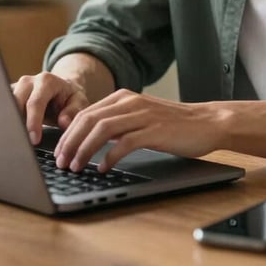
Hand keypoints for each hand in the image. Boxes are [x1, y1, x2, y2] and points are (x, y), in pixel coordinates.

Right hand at [12, 72, 89, 144]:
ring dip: (9, 124)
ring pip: (5, 106)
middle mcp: (28, 81)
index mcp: (46, 81)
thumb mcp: (79, 102)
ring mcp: (16, 87)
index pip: (35, 103)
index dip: (33, 122)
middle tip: (21, 144)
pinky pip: (2, 109)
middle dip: (17, 124)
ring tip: (15, 141)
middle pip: (15, 102)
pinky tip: (9, 135)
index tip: (34, 140)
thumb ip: (73, 111)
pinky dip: (5, 122)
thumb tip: (63, 122)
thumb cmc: (69, 97)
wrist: (61, 88)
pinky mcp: (9, 95)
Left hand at [53, 89, 220, 171]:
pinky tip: (103, 169)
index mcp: (124, 97)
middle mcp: (130, 102)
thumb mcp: (140, 116)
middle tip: (61, 162)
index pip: (86, 113)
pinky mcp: (155, 130)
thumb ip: (117, 121)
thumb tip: (88, 138)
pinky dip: (109, 157)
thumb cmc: (173, 124)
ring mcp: (142, 115)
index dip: (68, 133)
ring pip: (102, 129)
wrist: (207, 122)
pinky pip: (125, 143)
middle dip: (70, 142)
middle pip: (89, 120)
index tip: (58, 152)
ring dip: (84, 150)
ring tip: (76, 167)